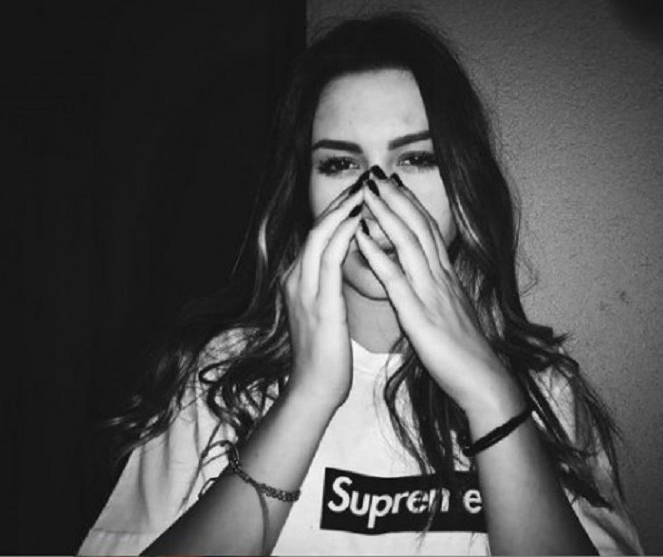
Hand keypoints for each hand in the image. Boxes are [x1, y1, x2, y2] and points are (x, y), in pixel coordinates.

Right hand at [281, 175, 366, 409]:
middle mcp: (296, 279)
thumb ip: (329, 290)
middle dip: (341, 201)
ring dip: (343, 210)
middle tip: (365, 179)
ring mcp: (304, 289)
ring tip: (365, 189)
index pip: (318, 235)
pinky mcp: (318, 302)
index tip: (361, 191)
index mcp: (299, 282)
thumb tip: (343, 273)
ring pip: (320, 236)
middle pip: (317, 227)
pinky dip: (343, 235)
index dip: (339, 211)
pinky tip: (359, 220)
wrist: (313, 390)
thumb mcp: (326, 314)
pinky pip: (329, 259)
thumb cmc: (325, 358)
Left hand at [355, 174, 525, 418]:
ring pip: (408, 243)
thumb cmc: (466, 355)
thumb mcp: (453, 315)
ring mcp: (432, 294)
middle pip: (419, 228)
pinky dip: (377, 254)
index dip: (411, 206)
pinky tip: (360, 237)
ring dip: (386, 214)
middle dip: (396, 198)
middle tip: (376, 174)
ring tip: (366, 193)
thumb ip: (440, 295)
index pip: (429, 232)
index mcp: (448, 279)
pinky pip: (395, 278)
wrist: (483, 382)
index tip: (394, 184)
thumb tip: (431, 283)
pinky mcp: (420, 315)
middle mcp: (441, 279)